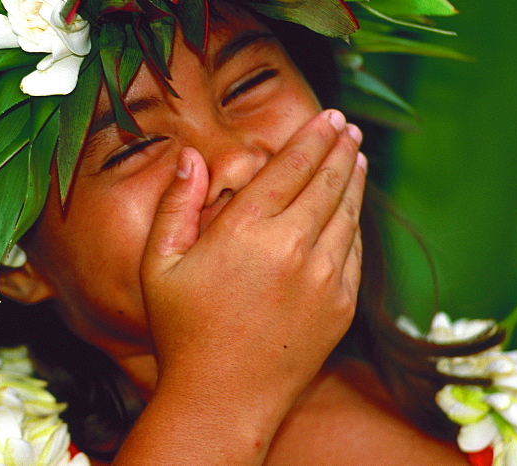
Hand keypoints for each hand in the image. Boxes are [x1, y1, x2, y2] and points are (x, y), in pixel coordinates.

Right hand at [132, 109, 365, 457]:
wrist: (223, 399)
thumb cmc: (182, 329)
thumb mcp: (158, 264)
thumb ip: (175, 204)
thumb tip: (191, 155)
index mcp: (246, 229)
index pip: (291, 166)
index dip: (313, 137)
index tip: (329, 117)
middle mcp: (293, 246)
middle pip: (327, 182)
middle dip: (340, 148)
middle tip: (348, 127)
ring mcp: (324, 277)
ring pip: (347, 213)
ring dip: (354, 180)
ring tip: (358, 157)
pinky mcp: (341, 306)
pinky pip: (355, 251)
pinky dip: (356, 223)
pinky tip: (353, 210)